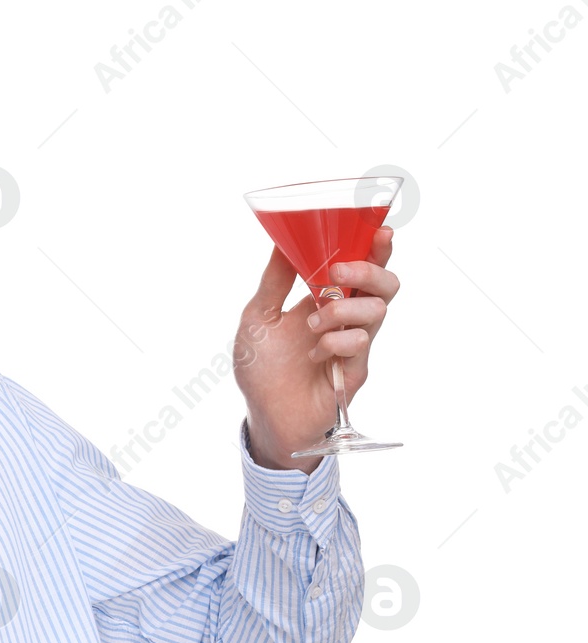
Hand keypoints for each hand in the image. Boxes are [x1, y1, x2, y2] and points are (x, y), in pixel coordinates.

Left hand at [232, 226, 398, 471]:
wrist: (264, 414)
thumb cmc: (261, 368)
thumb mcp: (258, 317)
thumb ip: (273, 281)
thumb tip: (281, 241)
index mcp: (324, 300)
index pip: (360, 267)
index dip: (375, 248)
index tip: (380, 229)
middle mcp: (345, 319)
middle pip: (384, 285)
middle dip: (369, 271)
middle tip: (338, 272)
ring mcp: (353, 344)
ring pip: (377, 310)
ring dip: (343, 309)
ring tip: (312, 324)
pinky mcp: (355, 370)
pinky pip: (360, 343)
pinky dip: (335, 342)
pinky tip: (314, 355)